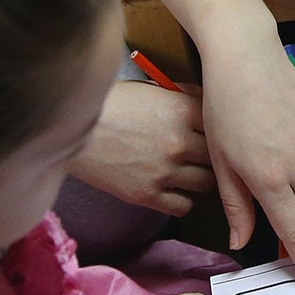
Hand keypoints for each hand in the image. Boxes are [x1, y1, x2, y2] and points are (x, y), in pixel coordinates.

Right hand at [69, 79, 216, 215]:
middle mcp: (179, 142)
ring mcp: (164, 171)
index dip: (219, 131)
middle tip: (204, 156)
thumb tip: (207, 101)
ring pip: (206, 183)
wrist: (73, 127)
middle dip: (212, 156)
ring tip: (191, 173)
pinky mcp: (147, 194)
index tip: (216, 135)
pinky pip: (183, 206)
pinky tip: (174, 189)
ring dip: (201, 178)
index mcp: (182, 110)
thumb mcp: (152, 89)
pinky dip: (182, 199)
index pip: (221, 126)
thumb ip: (183, 96)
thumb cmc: (111, 103)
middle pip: (217, 157)